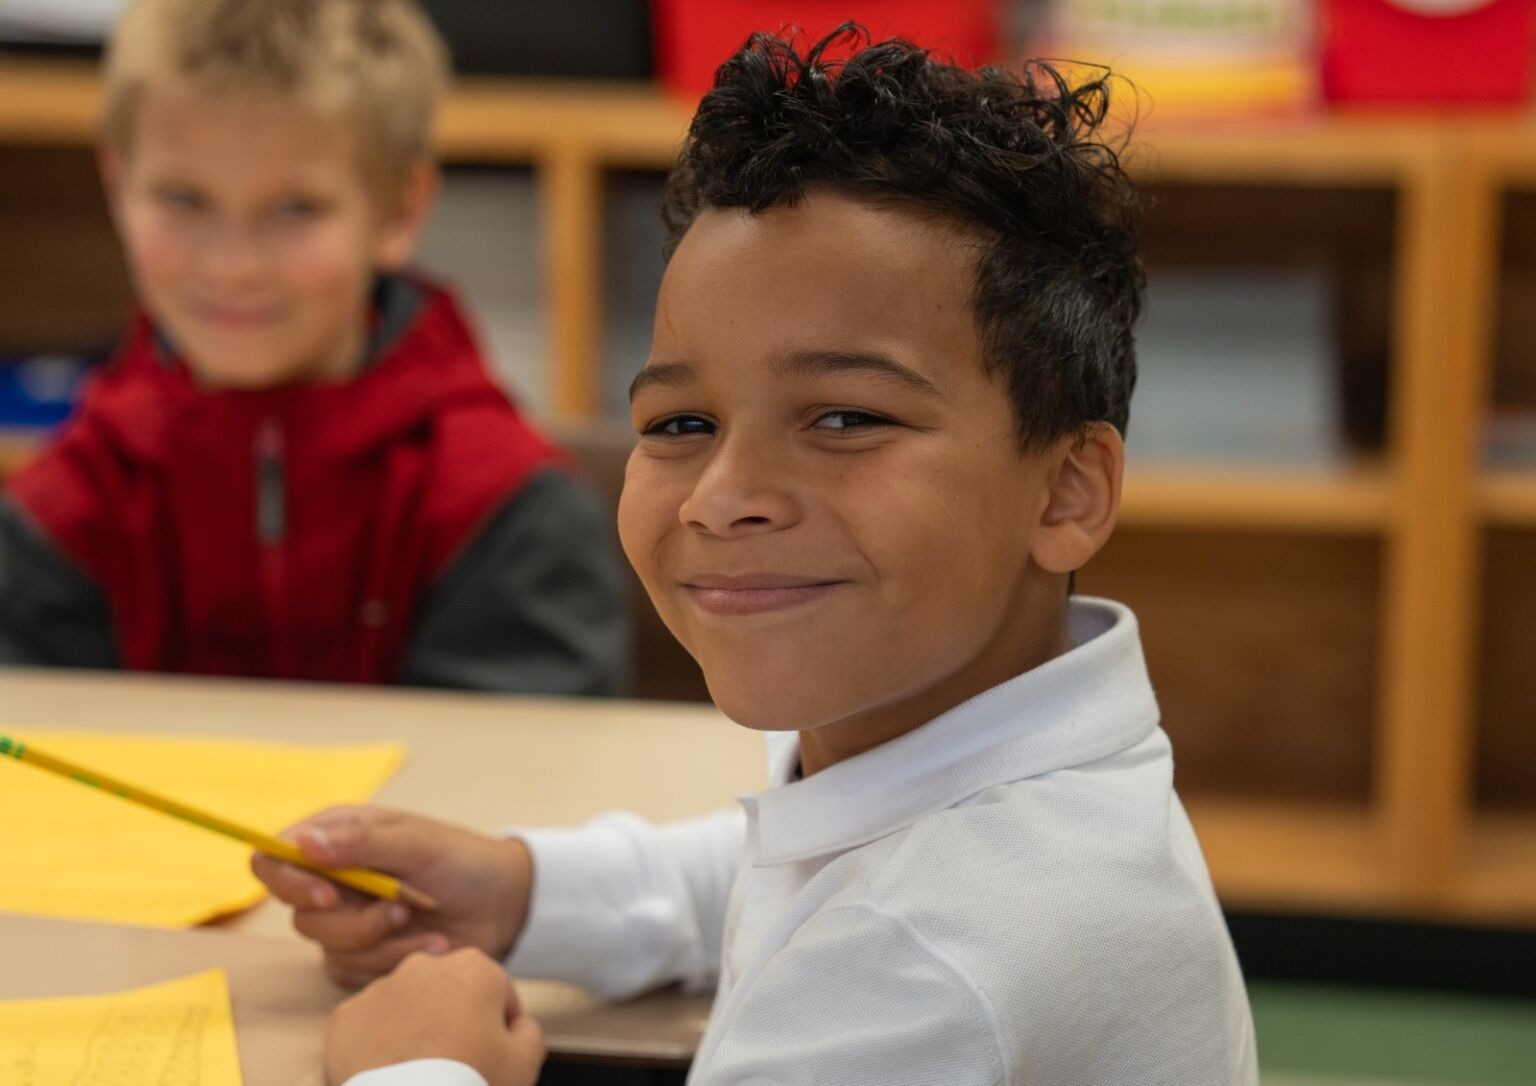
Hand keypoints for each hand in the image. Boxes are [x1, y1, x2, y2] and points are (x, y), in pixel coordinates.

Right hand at [251, 806, 532, 986]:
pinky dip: (395, 960)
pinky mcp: (363, 954)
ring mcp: (346, 918)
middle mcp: (333, 876)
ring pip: (327, 945)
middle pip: (298, 911)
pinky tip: (429, 946)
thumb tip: (301, 842)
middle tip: (398, 911)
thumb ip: (360, 843)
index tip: (326, 895)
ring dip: (380, 940)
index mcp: (337, 836)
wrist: (505, 906)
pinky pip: (353, 970)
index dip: (286, 880)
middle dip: (353, 920)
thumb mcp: (416, 843)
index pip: (273, 857)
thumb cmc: (463, 861)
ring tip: (421, 922)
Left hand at [325, 947, 544, 1085]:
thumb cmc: (472, 1082)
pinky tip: (388, 1075)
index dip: (500, 1025)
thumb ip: (528, 1032)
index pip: (496, 991)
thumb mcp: (526, 1061)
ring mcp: (380, 989)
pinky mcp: (345, 1018)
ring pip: (404, 1007)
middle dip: (452, 1020)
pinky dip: (375, 1047)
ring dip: (413, 1030)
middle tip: (454, 1065)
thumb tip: (518, 1025)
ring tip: (418, 1074)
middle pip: (447, 993)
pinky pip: (366, 1029)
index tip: (494, 1055)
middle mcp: (424, 966)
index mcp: (474, 967)